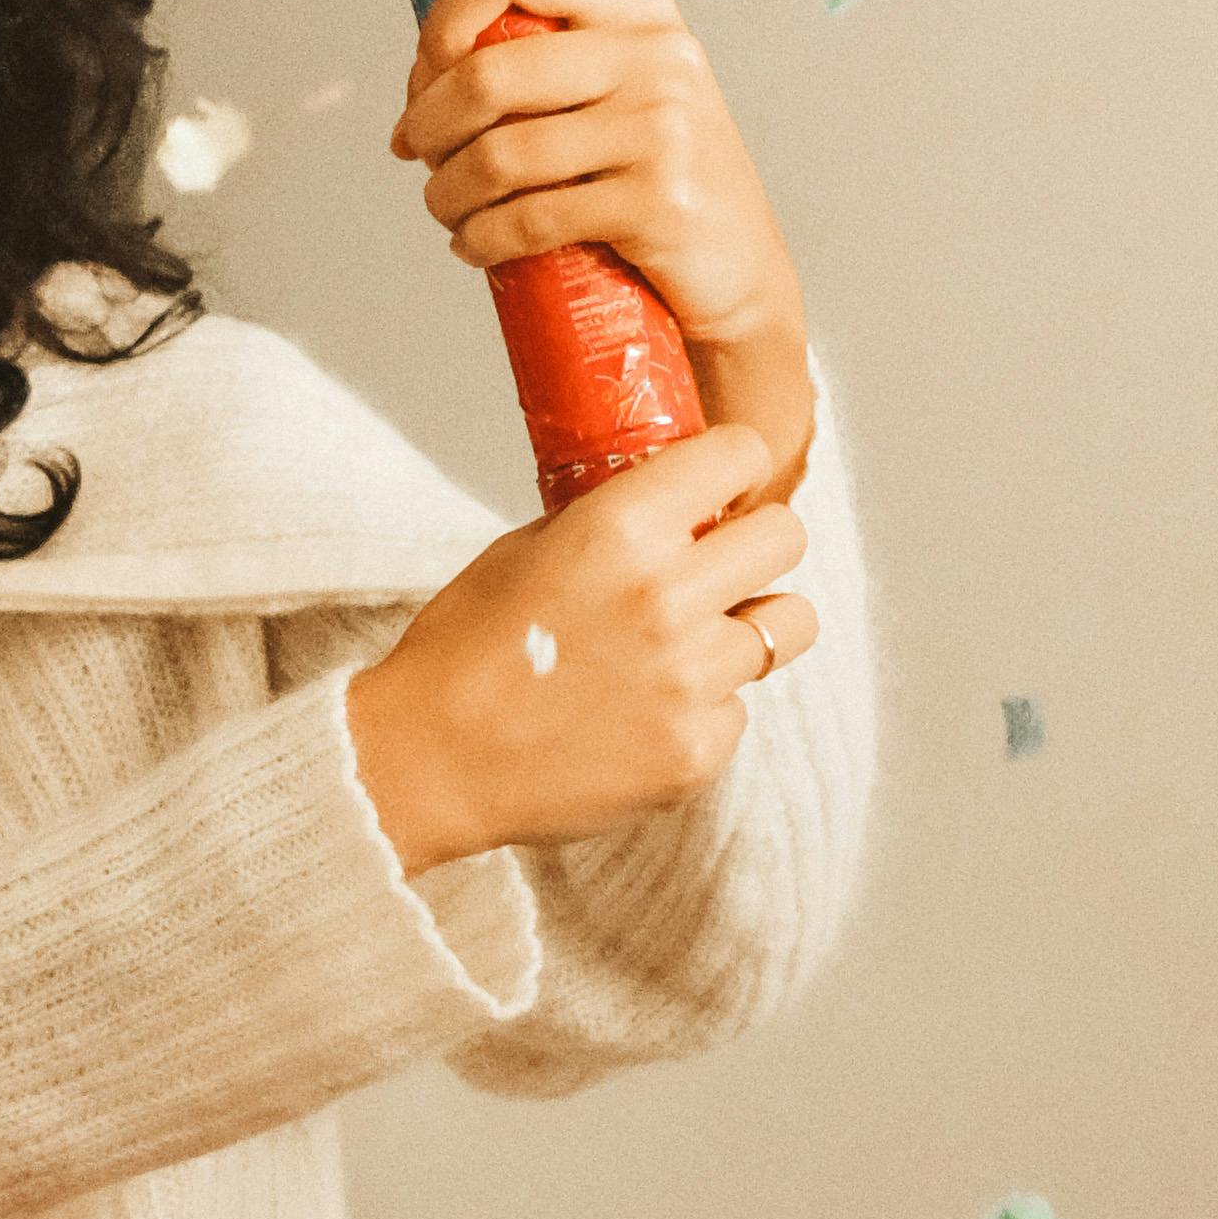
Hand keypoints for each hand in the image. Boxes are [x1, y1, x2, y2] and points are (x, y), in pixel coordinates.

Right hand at [346, 427, 817, 877]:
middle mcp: (667, 597)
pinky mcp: (697, 751)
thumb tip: (673, 506)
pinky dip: (705, 705)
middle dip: (755, 541)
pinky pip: (740, 707)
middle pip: (786, 535)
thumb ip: (609, 520)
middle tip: (720, 562)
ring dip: (750, 624)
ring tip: (697, 641)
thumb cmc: (462, 652)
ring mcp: (690, 680)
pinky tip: (646, 711)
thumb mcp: (523, 548)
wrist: (428, 763)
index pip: (741, 455)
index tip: (723, 483)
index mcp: (619, 528)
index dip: (733, 466)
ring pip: (789, 623)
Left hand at [392, 0, 806, 434]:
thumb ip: (544, 54)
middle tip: (419, 156)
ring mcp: (664, 127)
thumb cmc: (654, 174)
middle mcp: (656, 53)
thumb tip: (424, 72)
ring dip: (446, 192)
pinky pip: (530, 218)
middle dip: (428, 124)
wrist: (738, 268)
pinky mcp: (659, 201)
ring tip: (446, 209)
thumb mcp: (619, 87)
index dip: (441, 21)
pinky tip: (475, 245)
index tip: (426, 77)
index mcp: (637, 4)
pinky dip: (481, 239)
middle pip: (486, 72)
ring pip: (499, 155)